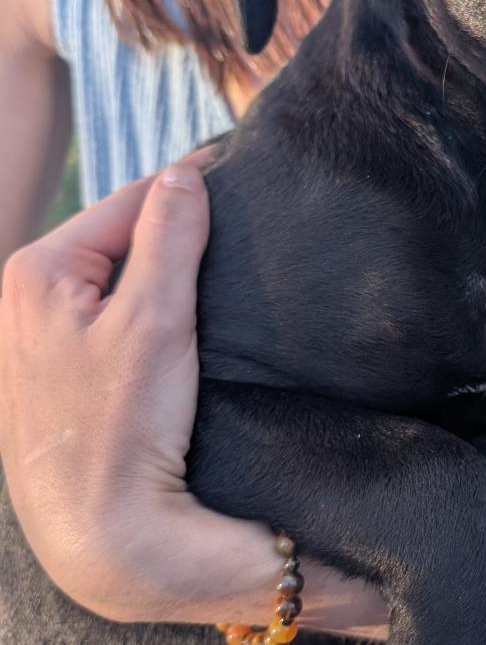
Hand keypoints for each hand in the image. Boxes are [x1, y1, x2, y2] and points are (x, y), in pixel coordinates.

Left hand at [0, 162, 256, 620]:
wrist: (103, 533)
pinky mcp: (61, 369)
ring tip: (216, 273)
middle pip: (122, 236)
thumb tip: (185, 173)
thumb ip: (169, 234)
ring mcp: (40, 336)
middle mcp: (25, 296)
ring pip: (120, 275)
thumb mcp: (154, 318)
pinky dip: (152, 306)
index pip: (130, 199)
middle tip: (235, 231)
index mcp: (37, 270)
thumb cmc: (121, 427)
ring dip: (166, 270)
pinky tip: (184, 319)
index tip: (239, 177)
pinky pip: (114, 313)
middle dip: (176, 231)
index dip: (189, 188)